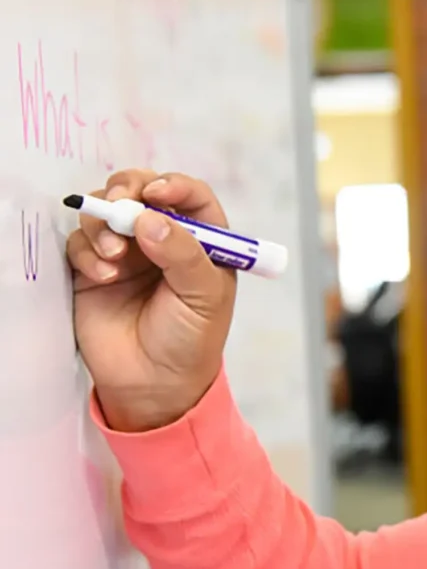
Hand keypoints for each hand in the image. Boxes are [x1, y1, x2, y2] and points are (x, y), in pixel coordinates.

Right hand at [67, 170, 236, 431]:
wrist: (154, 384)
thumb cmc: (191, 338)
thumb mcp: (203, 295)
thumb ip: (182, 253)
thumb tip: (150, 217)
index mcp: (200, 239)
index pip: (190, 195)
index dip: (175, 184)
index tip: (157, 191)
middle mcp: (162, 238)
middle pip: (141, 189)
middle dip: (128, 188)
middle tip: (121, 203)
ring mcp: (126, 252)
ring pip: (106, 210)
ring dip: (105, 221)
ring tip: (114, 255)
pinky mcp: (93, 270)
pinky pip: (80, 242)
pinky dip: (87, 251)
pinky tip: (103, 277)